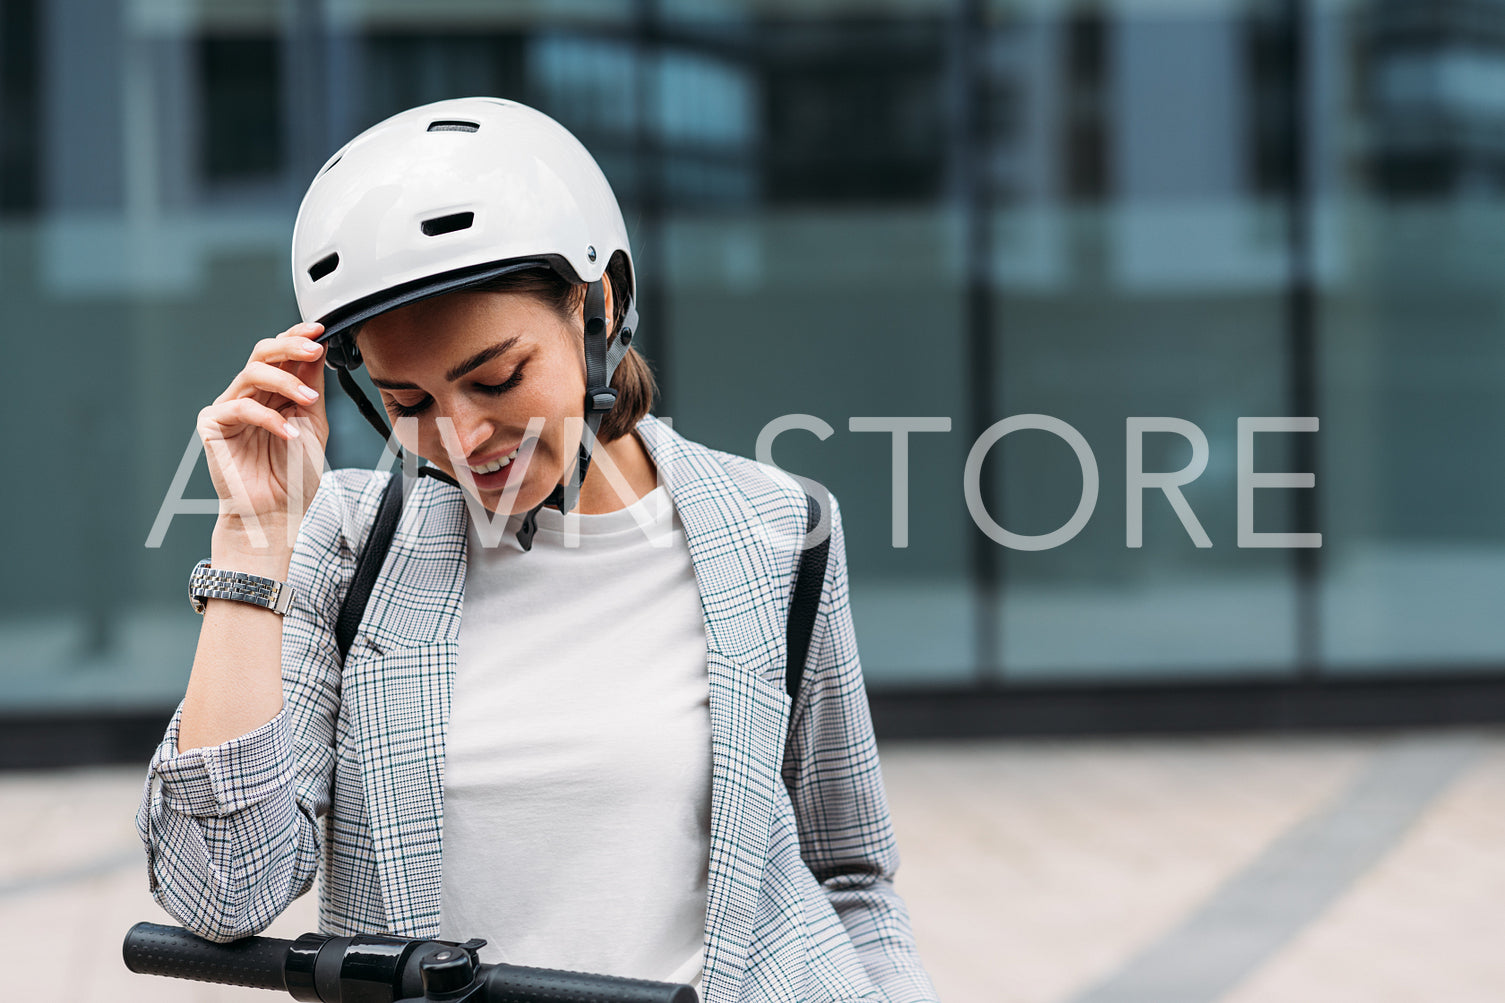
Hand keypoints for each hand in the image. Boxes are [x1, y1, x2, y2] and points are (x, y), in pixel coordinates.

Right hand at [198, 321, 329, 550]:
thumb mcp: (314, 423)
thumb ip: (311, 386)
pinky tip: (288, 432)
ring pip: (251, 373)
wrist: (277, 513)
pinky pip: (240, 408)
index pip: (281, 354)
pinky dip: (268, 417)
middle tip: (314, 349)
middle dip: (290, 346)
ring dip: (285, 381)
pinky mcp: (213, 425)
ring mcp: (230, 407)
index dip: (297, 336)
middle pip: (263, 354)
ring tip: (308, 399)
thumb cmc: (294, 475)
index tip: (320, 329)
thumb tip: (317, 348)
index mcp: (274, 392)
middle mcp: (251, 395)